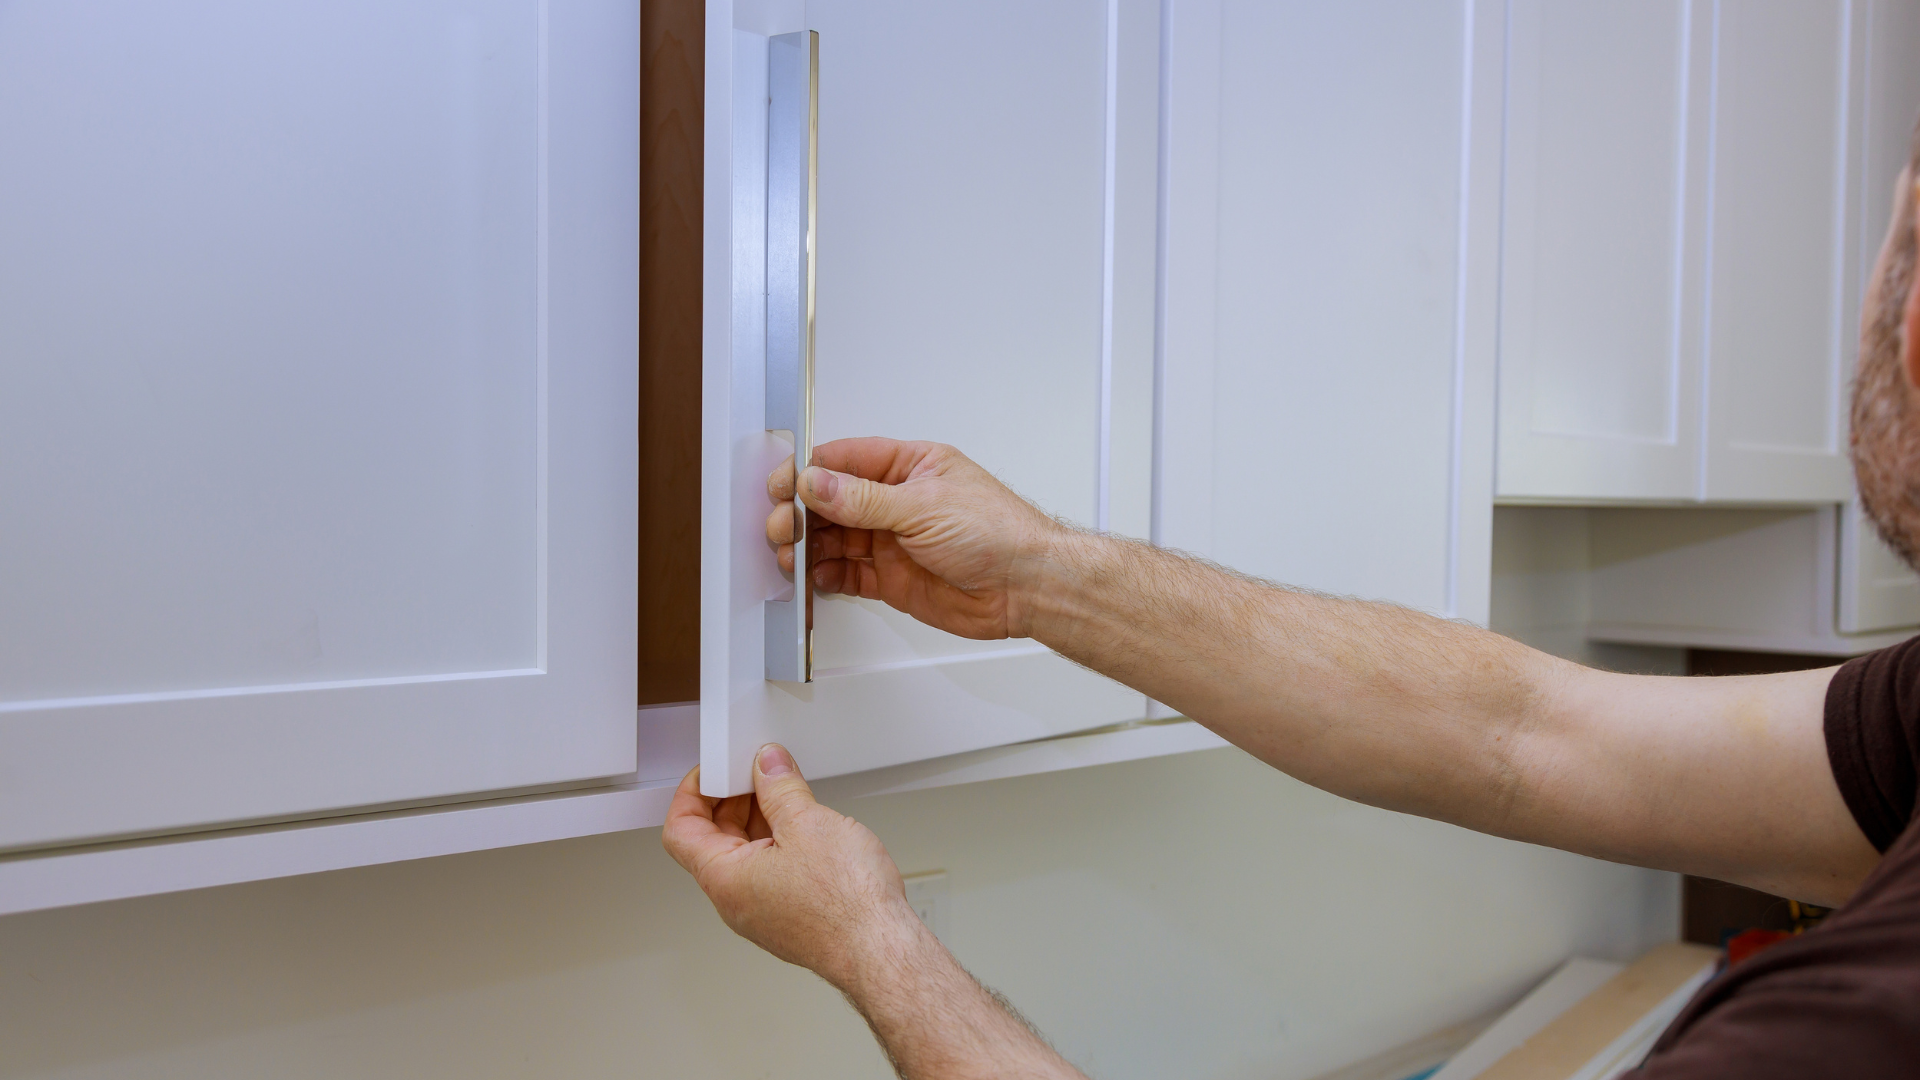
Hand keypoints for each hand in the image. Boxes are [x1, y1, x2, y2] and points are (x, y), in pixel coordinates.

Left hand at [661, 743, 921, 988]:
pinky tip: (806, 826)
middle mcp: (736, 901)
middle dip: (732, 801)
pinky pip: (770, 873)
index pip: (681, 830)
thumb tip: (768, 766)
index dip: (692, 793)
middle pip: (712, 841)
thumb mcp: (808, 823)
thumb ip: (781, 787)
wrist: (882, 951)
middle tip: (756, 773)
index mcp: (725, 879)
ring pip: (745, 857)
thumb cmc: (846, 905)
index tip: (714, 772)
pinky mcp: (789, 917)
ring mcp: (762, 913)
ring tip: (787, 793)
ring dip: (759, 820)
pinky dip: (779, 842)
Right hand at [765, 438, 1064, 638]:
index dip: (808, 473)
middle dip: (801, 514)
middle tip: (782, 528)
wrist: (1028, 587)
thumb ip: (863, 499)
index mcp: (910, 466)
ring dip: (807, 547)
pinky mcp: (893, 578)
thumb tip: (817, 483)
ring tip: (791, 556)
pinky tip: (815, 577)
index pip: (844, 461)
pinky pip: (847, 574)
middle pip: (831, 501)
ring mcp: (894, 540)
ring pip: (834, 539)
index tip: (782, 487)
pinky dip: (825, 576)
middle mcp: (898, 501)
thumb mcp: (924, 506)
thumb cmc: (999, 533)